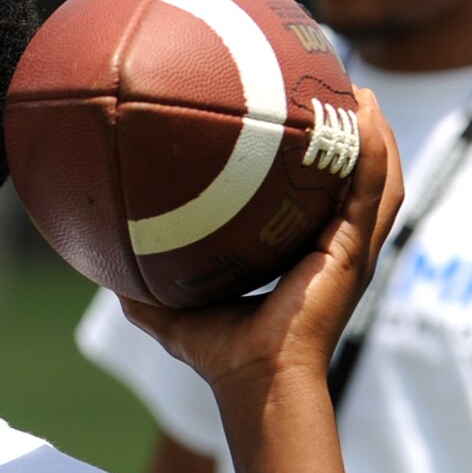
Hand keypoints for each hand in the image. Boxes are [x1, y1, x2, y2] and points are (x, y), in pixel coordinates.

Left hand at [121, 88, 402, 392]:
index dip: (313, 162)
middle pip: (356, 180)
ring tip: (359, 93)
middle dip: (352, 136)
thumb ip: (138, 288)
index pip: (314, 198)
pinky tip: (365, 116)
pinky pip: (369, 192)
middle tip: (335, 91)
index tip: (297, 121)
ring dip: (373, 135)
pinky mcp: (352, 252)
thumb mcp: (170, 311)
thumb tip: (95, 264)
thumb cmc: (219, 356)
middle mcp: (333, 249)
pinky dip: (372, 153)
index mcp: (301, 256)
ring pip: (376, 180)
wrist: (253, 381)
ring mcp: (348, 250)